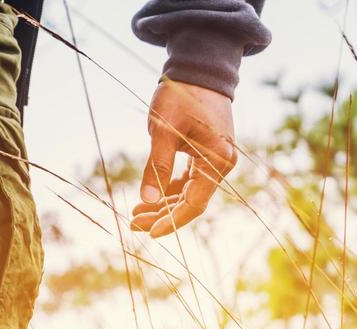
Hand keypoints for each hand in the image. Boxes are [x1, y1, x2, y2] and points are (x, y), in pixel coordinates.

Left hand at [131, 80, 236, 236]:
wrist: (198, 69)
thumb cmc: (181, 96)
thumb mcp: (163, 131)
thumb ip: (157, 166)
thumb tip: (147, 201)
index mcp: (218, 160)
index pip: (194, 204)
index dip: (171, 222)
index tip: (147, 232)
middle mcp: (222, 164)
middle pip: (191, 202)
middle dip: (162, 215)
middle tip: (133, 224)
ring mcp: (217, 159)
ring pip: (189, 193)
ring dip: (164, 205)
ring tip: (136, 212)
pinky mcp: (208, 154)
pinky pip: (189, 181)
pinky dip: (170, 190)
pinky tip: (149, 198)